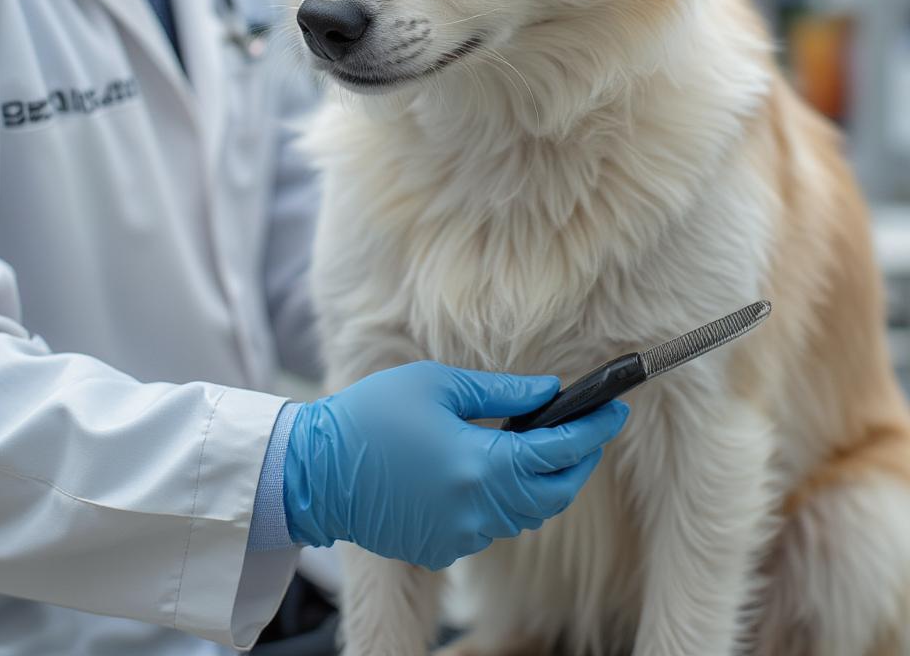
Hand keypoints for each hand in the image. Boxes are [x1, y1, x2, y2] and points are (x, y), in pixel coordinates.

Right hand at [282, 360, 628, 569]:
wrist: (315, 472)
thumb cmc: (371, 416)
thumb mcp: (436, 385)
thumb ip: (500, 391)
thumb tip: (549, 392)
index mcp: (479, 465)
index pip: (557, 452)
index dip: (592, 430)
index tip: (615, 409)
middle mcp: (478, 510)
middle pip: (553, 493)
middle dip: (580, 462)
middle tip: (591, 430)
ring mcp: (462, 534)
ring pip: (528, 513)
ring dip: (547, 482)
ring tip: (550, 445)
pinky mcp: (444, 545)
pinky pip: (496, 524)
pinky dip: (511, 498)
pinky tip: (501, 469)